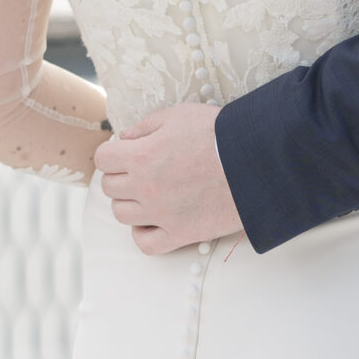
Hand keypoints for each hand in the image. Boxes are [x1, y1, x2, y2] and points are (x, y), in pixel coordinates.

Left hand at [93, 104, 242, 253]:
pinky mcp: (180, 235)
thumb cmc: (219, 133)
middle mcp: (144, 188)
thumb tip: (125, 138)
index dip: (114, 152)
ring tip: (152, 193)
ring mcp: (160, 215)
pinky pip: (144, 243)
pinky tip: (155, 220)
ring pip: (122, 215)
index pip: (102, 158)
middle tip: (145, 170)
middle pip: (110, 187)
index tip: (130, 151)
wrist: (256, 162)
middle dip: (123, 176)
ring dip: (131, 203)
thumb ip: (145, 126)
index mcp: (140, 156)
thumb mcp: (178, 115)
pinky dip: (143, 233)